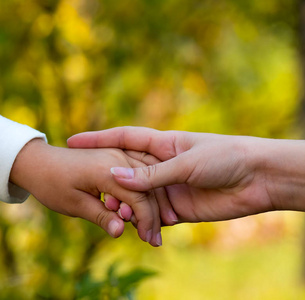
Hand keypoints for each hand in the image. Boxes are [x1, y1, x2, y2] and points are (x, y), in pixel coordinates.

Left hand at [10, 138, 164, 245]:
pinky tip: (143, 212)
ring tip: (152, 230)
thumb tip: (120, 232)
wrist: (39, 161)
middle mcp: (119, 157)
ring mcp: (120, 155)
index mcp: (107, 169)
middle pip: (147, 189)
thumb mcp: (75, 204)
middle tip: (155, 241)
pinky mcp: (119, 157)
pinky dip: (144, 194)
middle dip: (154, 216)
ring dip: (152, 206)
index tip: (147, 240)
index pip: (138, 197)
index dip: (146, 220)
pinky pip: (139, 176)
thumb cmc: (53, 183)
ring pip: (146, 182)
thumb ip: (101, 216)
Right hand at [68, 127, 304, 223]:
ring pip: (140, 198)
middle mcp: (165, 166)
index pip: (125, 139)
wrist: (259, 178)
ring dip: (128, 208)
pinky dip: (146, 224)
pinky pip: (156, 216)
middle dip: (111, 183)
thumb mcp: (187, 162)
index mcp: (165, 144)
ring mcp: (171, 188)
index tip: (72, 141)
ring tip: (118, 218)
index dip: (98, 139)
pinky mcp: (181, 208)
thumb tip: (114, 176)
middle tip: (94, 194)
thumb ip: (152, 173)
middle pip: (128, 173)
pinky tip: (138, 231)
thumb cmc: (226, 158)